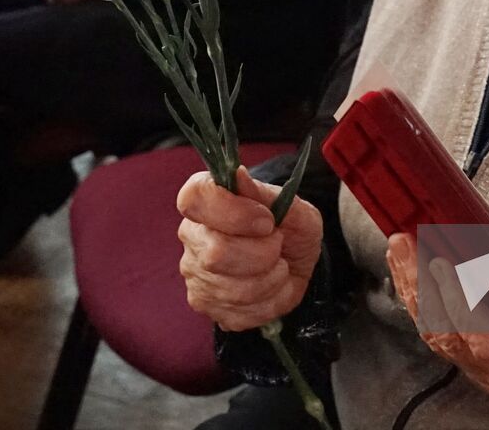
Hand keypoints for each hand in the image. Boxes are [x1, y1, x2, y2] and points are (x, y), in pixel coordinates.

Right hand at [178, 166, 323, 330]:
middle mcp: (193, 235)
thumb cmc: (291, 226)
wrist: (295, 259)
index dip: (233, 212)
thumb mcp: (293, 206)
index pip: (195, 198)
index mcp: (206, 200)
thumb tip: (237, 175)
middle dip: (263, 253)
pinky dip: (269, 302)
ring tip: (278, 264)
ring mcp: (195, 272)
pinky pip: (240, 312)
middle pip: (216, 253)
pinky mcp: (206, 304)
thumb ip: (266, 194)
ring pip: (232, 289)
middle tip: (278, 243)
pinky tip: (272, 286)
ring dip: (270, 279)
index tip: (266, 221)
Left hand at [386, 233, 488, 426]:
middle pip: (450, 336)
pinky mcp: (480, 370)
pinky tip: (413, 277)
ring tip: (401, 254)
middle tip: (405, 245)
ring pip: (439, 339)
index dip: (456, 301)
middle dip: (420, 286)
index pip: (484, 337)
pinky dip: (424, 306)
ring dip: (415, 292)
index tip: (440, 263)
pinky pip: (442, 340)